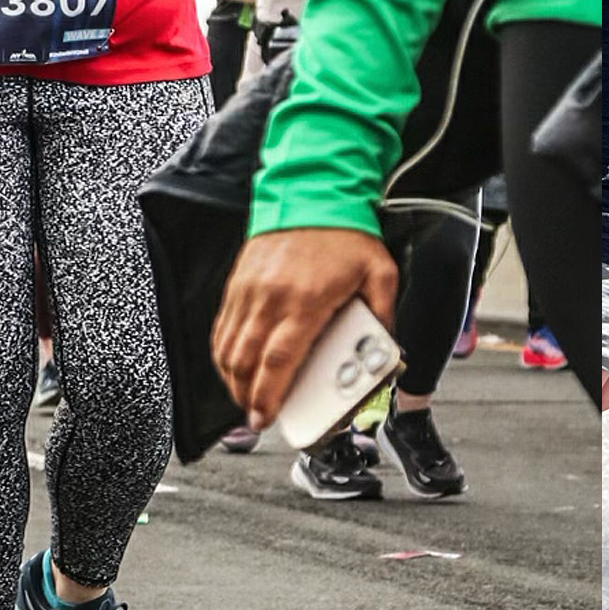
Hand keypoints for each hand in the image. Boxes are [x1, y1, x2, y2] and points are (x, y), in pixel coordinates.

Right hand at [212, 228, 398, 430]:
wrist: (310, 192)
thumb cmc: (344, 233)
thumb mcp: (380, 274)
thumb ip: (384, 316)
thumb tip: (387, 352)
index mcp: (306, 301)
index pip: (278, 360)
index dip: (268, 394)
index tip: (265, 417)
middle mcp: (270, 297)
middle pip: (245, 359)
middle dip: (246, 395)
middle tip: (255, 416)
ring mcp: (248, 288)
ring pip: (227, 344)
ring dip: (231, 376)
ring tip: (244, 396)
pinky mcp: (238, 280)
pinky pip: (223, 324)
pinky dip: (224, 350)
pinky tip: (234, 363)